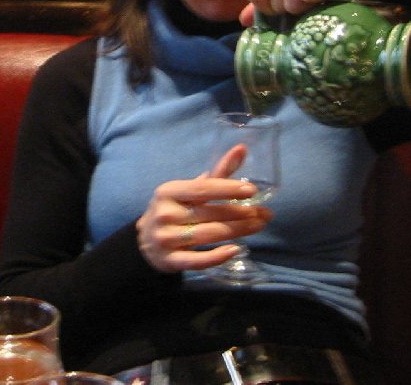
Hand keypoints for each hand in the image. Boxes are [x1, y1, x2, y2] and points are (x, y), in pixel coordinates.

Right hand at [135, 163, 271, 273]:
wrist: (145, 241)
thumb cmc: (174, 209)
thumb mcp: (188, 190)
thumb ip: (217, 174)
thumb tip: (243, 148)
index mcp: (169, 192)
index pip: (202, 189)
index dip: (227, 189)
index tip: (252, 191)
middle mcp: (166, 214)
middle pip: (210, 213)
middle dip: (241, 213)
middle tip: (265, 213)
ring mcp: (166, 239)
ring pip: (208, 235)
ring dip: (238, 231)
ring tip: (259, 226)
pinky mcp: (170, 261)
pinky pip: (197, 261)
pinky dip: (218, 256)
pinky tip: (235, 250)